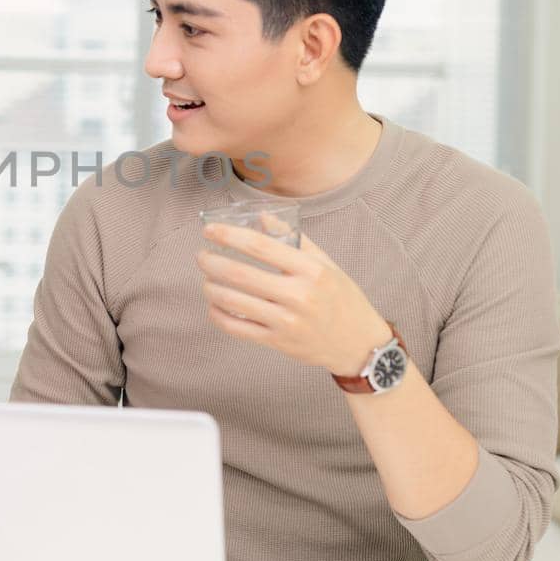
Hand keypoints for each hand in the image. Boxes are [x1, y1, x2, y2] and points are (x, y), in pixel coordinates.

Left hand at [197, 219, 388, 376]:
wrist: (358, 343)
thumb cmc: (341, 298)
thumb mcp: (326, 264)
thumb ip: (294, 239)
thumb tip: (261, 216)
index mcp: (311, 270)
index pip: (260, 246)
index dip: (229, 235)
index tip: (209, 230)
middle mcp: (298, 295)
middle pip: (240, 274)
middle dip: (212, 262)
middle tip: (201, 256)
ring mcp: (286, 321)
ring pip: (234, 302)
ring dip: (211, 288)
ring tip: (206, 279)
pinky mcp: (278, 342)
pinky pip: (237, 328)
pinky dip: (218, 315)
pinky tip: (214, 305)